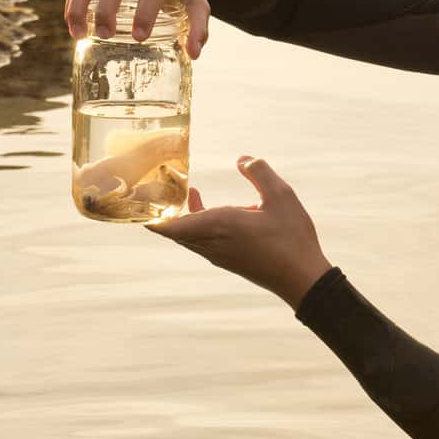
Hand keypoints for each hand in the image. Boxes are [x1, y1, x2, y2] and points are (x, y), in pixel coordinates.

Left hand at [148, 156, 332, 307]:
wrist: (302, 279)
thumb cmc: (292, 238)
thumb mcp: (281, 196)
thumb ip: (259, 172)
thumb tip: (241, 159)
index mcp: (219, 225)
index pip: (171, 225)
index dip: (150, 216)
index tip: (136, 204)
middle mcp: (212, 243)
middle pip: (175, 230)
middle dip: (164, 211)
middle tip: (157, 188)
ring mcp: (219, 255)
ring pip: (188, 237)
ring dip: (182, 217)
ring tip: (187, 192)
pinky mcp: (229, 261)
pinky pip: (201, 242)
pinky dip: (197, 225)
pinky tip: (210, 210)